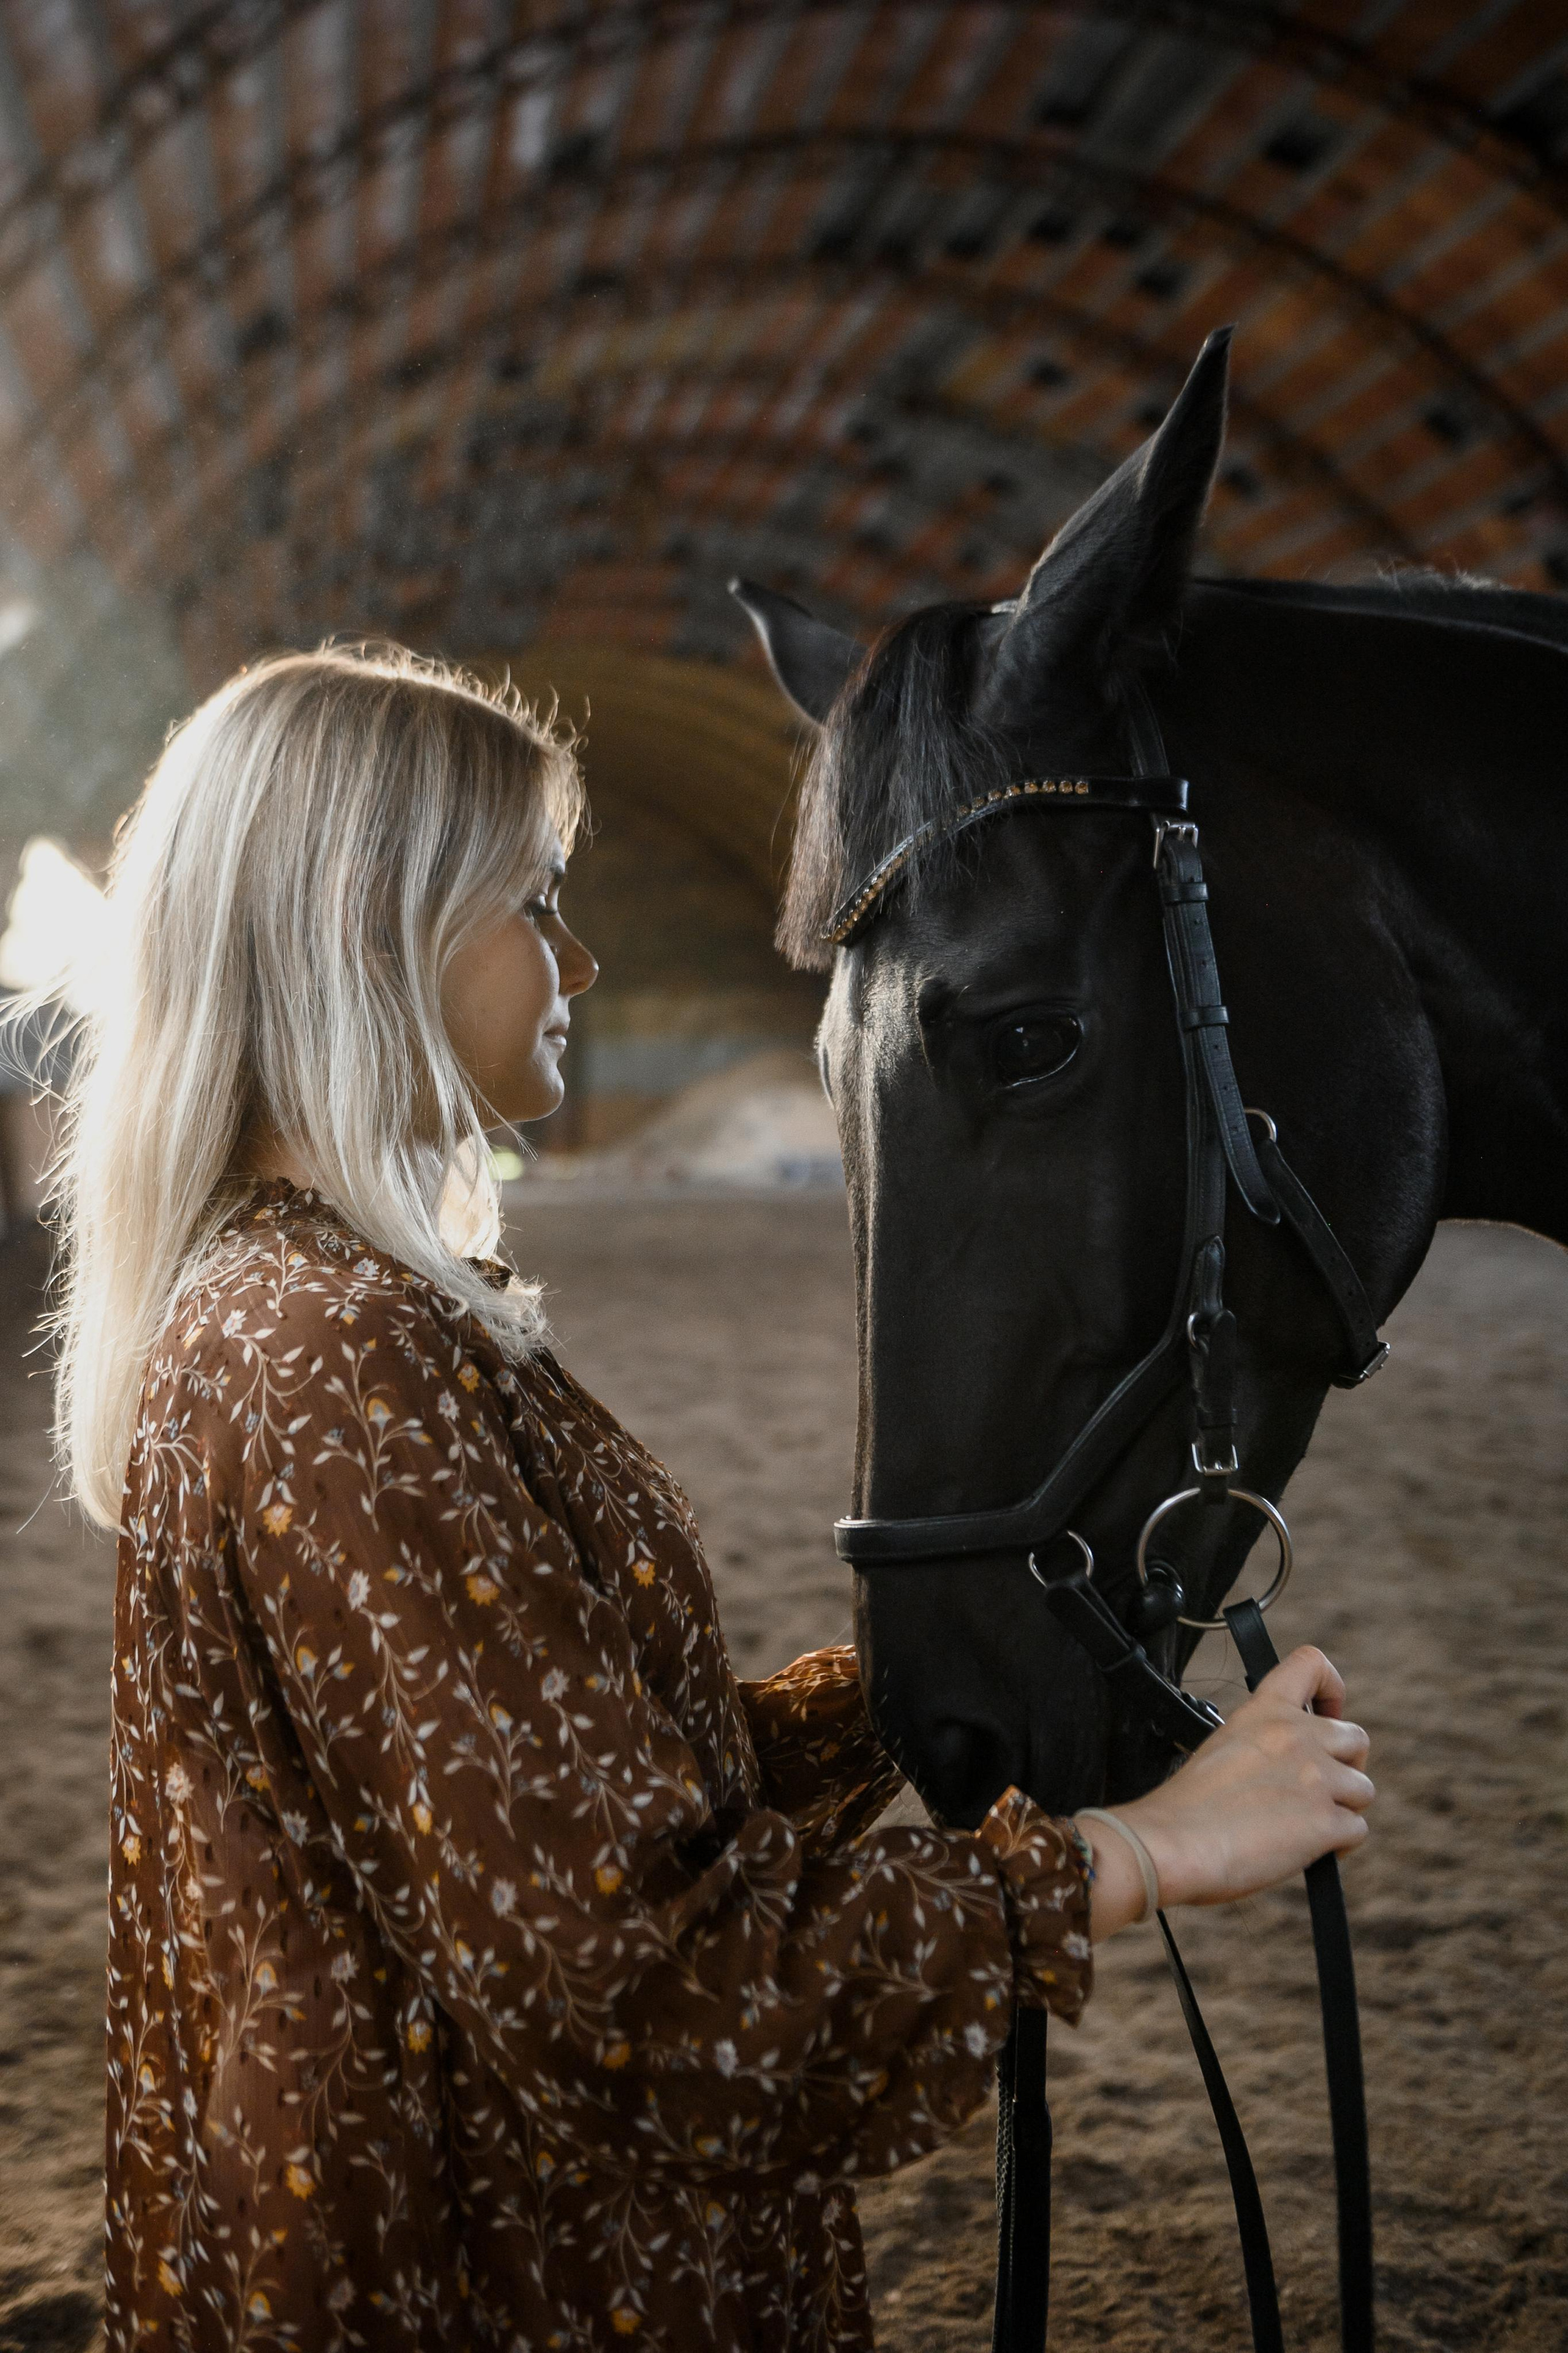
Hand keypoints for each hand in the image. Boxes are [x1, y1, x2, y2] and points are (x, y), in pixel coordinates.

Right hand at [1076, 1647, 1373, 1939]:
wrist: (1173, 1843)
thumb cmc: (1186, 1807)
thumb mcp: (1224, 1747)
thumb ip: (1265, 1745)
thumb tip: (1288, 1771)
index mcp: (1264, 1711)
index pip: (1311, 1664)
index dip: (1331, 1688)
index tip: (1326, 1713)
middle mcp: (1296, 1735)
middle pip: (1357, 1738)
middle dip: (1346, 1766)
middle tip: (1322, 1788)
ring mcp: (1316, 1777)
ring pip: (1363, 1789)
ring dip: (1344, 1809)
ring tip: (1311, 1827)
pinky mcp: (1327, 1821)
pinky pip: (1357, 1830)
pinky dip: (1341, 1844)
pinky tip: (1313, 1851)